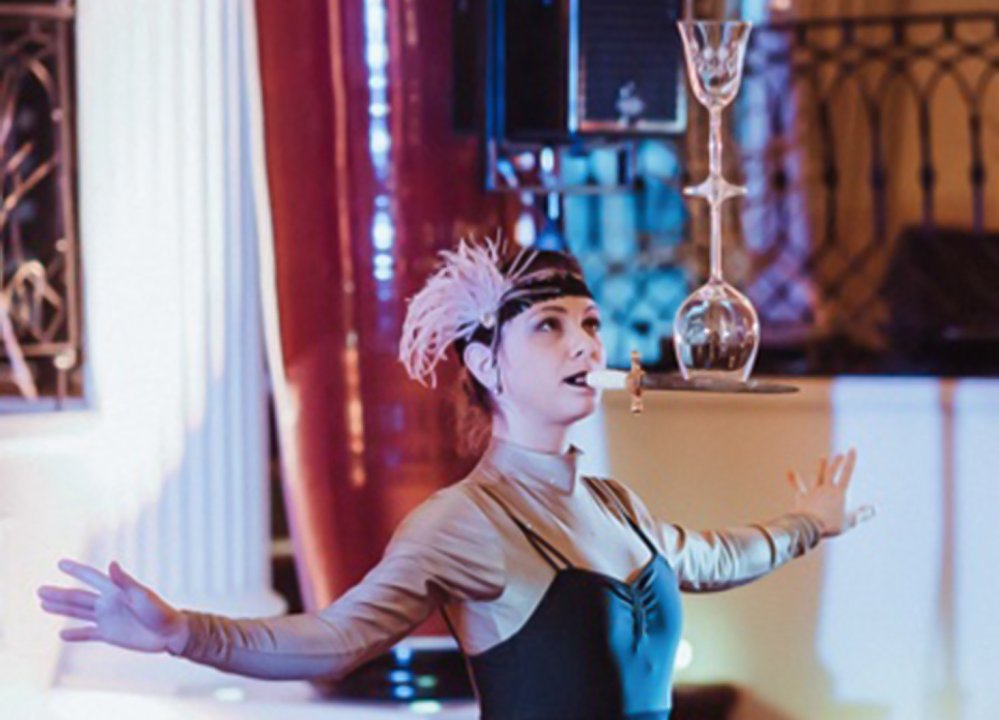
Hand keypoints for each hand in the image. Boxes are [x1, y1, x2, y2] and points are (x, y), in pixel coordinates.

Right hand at [37, 559, 188, 653]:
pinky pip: (88, 634)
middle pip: (78, 597)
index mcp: (116, 590)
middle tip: (39, 590)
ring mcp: (108, 618)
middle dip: (59, 594)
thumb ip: (124, 581)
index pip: (91, 577)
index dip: (76, 570)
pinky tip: (62, 634)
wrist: (170, 634)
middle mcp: (109, 602)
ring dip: (61, 609)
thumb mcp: (142, 596)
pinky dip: (75, 634)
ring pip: (79, 613)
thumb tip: (111, 564)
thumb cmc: (160, 612)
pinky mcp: (109, 634)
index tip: (60, 563)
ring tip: (43, 604)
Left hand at [787, 448, 876, 537]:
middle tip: (839, 454)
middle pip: (831, 472)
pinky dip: (794, 479)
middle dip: (836, 462)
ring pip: (817, 475)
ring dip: (819, 466)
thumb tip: (876, 508)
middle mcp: (826, 488)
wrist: (810, 526)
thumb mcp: (851, 521)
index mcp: (839, 493)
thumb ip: (863, 513)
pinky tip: (789, 471)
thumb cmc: (832, 524)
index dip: (850, 461)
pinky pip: (798, 486)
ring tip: (822, 457)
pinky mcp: (802, 497)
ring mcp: (813, 491)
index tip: (852, 449)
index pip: (847, 473)